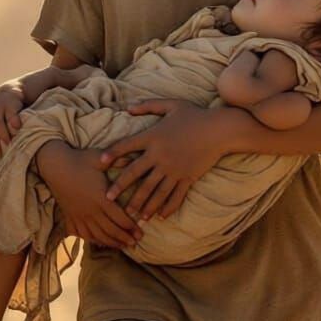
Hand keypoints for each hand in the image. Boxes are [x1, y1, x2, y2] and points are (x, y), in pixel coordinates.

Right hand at [37, 142, 141, 248]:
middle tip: (136, 243)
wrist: (54, 166)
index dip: (131, 227)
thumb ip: (119, 160)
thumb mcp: (100, 158)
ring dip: (111, 242)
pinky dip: (94, 241)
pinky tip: (102, 243)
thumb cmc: (79, 160)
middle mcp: (91, 210)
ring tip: (123, 246)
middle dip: (124, 238)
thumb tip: (136, 157)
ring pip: (98, 235)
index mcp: (101, 198)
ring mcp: (80, 215)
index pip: (119, 217)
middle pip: (110, 230)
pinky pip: (83, 234)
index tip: (141, 233)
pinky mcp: (71, 217)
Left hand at [99, 100, 227, 220]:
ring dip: (142, 203)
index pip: (127, 146)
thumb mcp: (171, 104)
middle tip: (108, 199)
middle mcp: (160, 155)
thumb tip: (128, 108)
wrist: (219, 130)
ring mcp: (174, 169)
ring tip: (133, 215)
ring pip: (153, 190)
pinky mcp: (187, 177)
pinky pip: (175, 195)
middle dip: (120, 187)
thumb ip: (149, 105)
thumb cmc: (195, 114)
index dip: (113, 154)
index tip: (101, 163)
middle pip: (136, 174)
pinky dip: (167, 207)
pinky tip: (160, 216)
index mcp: (153, 137)